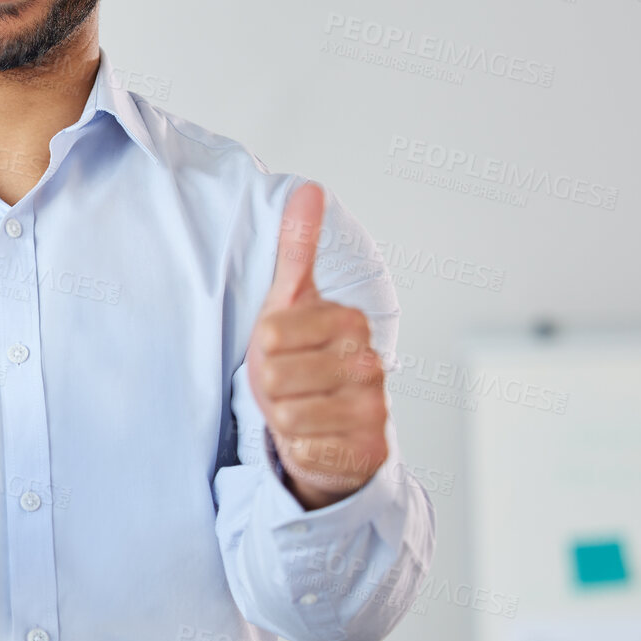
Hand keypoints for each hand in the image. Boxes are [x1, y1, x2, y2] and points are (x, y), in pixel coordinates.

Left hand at [244, 181, 387, 509]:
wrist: (327, 427)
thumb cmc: (301, 359)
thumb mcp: (291, 301)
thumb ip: (298, 247)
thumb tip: (309, 188)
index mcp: (351, 321)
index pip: (272, 333)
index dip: (266, 347)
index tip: (285, 349)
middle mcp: (372, 364)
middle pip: (275, 375)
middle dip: (271, 386)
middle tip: (290, 384)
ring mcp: (374, 410)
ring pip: (288, 415)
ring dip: (283, 417)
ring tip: (301, 407)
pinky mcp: (367, 452)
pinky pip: (303, 450)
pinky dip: (298, 448)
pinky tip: (314, 437)